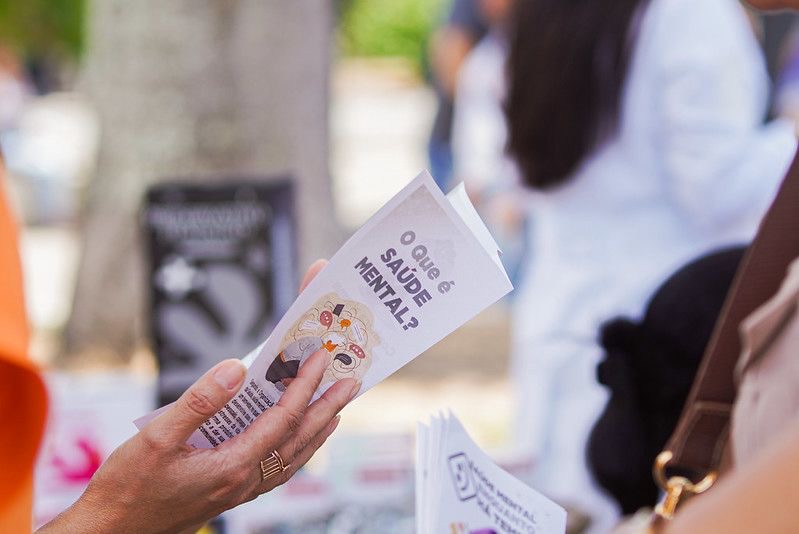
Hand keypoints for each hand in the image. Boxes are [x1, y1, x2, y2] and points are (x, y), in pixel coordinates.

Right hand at [40, 259, 348, 533]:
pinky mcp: (231, 494)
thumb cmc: (129, 487)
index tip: (321, 358)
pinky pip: (279, 470)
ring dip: (318, 430)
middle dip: (328, 407)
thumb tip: (237, 368)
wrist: (113, 533)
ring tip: (335, 407)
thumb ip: (200, 401)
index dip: (305, 385)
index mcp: (233, 464)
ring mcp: (241, 491)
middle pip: (301, 439)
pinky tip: (297, 440)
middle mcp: (245, 481)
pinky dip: (297, 449)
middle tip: (352, 381)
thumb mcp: (157, 438)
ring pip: (294, 458)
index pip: (284, 418)